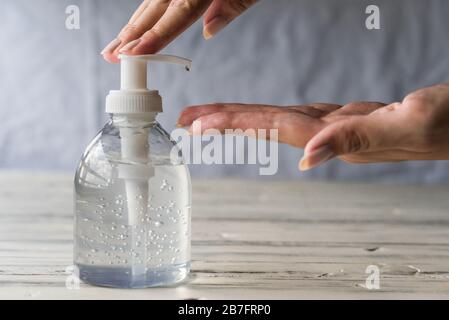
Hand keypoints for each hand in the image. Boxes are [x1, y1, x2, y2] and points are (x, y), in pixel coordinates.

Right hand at [102, 0, 257, 62]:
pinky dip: (146, 11)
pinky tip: (135, 24)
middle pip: (154, 8)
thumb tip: (208, 32)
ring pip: (151, 0)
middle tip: (111, 55)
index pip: (176, 15)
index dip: (154, 36)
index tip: (133, 53)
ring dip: (133, 23)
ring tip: (117, 45)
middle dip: (131, 33)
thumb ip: (233, 6)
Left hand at [177, 83, 448, 170]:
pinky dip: (273, 113)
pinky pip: (298, 115)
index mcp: (338, 137)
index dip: (235, 123)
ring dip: (242, 116)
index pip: (274, 127)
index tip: (197, 123)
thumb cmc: (447, 122)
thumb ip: (358, 139)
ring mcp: (337, 128)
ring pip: (278, 119)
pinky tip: (260, 116)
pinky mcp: (346, 118)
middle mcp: (330, 136)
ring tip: (209, 116)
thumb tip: (308, 158)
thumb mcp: (410, 124)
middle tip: (186, 120)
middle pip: (266, 125)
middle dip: (224, 122)